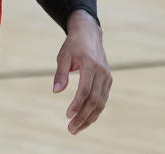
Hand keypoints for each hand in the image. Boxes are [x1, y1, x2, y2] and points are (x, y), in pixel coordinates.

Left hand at [53, 10, 111, 134]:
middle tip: (71, 129)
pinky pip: (103, 99)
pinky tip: (85, 120)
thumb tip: (56, 92)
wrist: (89, 34)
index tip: (68, 115)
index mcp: (90, 64)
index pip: (85, 90)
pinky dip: (95, 111)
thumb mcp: (63, 56)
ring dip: (89, 118)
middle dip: (83, 117)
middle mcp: (101, 72)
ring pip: (101, 103)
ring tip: (76, 129)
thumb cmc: (73, 45)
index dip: (77, 104)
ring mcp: (107, 76)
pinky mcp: (108, 80)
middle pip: (94, 100)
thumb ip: (60, 74)